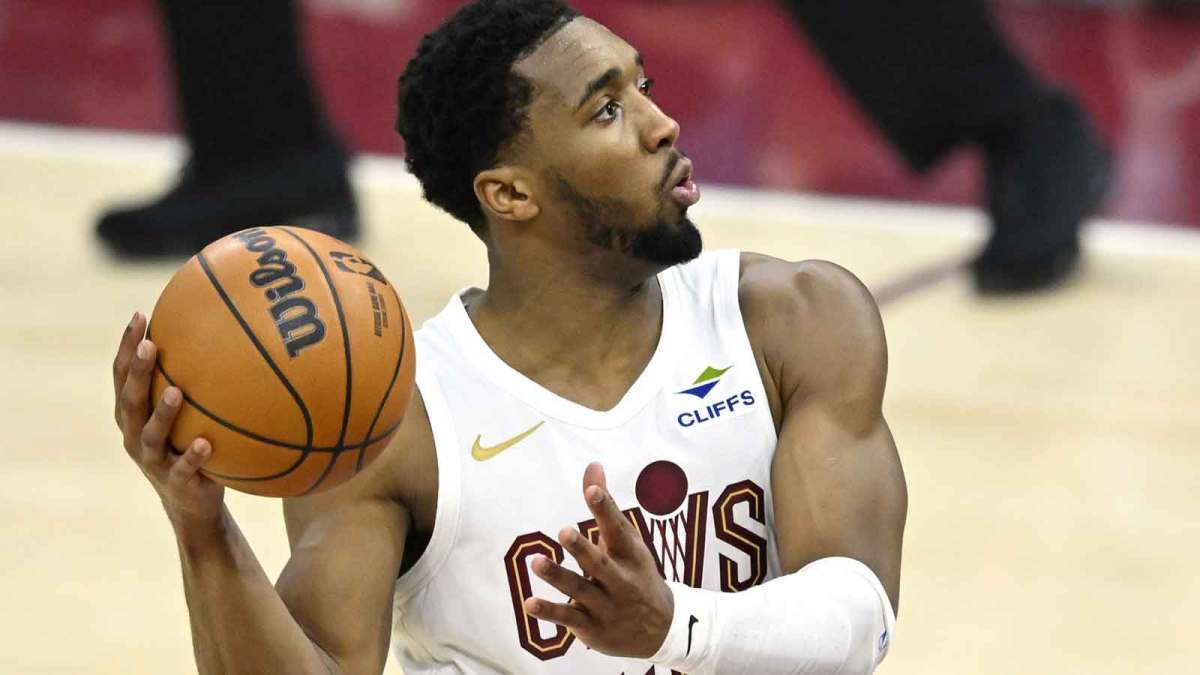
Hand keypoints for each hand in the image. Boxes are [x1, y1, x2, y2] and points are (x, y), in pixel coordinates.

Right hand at [113, 312, 223, 531]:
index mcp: (133, 415)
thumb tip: (221, 331)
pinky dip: (193, 457)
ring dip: (163, 414)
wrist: (192, 502)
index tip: (140, 315)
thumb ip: (190, 381)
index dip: (127, 347)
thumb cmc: (188, 444)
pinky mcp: (176, 482)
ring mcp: (153, 461)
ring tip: (176, 393)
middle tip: (150, 346)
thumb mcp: (187, 413)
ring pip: (152, 435)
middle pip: (131, 400)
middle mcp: (135, 436)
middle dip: (138, 372)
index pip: (123, 376)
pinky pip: (184, 469)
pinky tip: (207, 444)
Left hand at [525, 462, 673, 658]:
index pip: (617, 529)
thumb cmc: (636, 573)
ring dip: (558, 577)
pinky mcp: (590, 626)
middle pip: (599, 564)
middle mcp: (619, 580)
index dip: (605, 509)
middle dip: (583, 549)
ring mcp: (605, 605)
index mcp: (630, 555)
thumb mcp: (626, 541)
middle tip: (564, 531)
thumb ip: (605, 505)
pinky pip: (568, 617)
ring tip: (536, 562)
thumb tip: (593, 465)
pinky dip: (549, 611)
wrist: (660, 629)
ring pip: (579, 590)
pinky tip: (529, 603)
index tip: (591, 491)